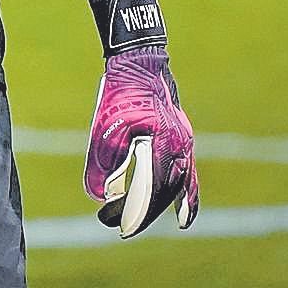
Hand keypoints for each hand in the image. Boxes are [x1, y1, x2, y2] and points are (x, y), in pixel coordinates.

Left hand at [84, 46, 199, 237]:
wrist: (140, 61)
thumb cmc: (121, 91)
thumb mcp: (104, 125)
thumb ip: (102, 161)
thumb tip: (99, 195)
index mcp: (162, 143)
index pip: (151, 189)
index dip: (136, 212)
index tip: (118, 226)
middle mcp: (180, 145)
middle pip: (165, 191)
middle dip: (142, 211)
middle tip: (117, 224)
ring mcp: (184, 142)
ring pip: (179, 184)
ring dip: (162, 205)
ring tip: (144, 225)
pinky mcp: (182, 137)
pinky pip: (188, 172)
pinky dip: (185, 194)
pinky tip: (182, 211)